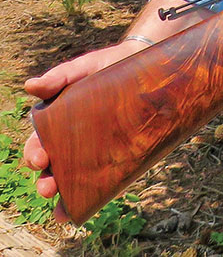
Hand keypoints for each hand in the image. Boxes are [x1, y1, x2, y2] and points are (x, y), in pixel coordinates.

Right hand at [22, 38, 151, 220]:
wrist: (143, 62)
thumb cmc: (106, 67)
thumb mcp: (83, 69)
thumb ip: (60, 77)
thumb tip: (30, 86)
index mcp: (56, 122)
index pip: (38, 143)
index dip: (34, 154)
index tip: (39, 159)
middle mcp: (71, 140)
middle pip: (52, 167)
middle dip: (46, 180)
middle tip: (48, 188)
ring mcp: (94, 149)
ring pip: (73, 178)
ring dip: (64, 195)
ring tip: (61, 207)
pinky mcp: (116, 153)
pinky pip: (103, 178)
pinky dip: (93, 195)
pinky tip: (88, 208)